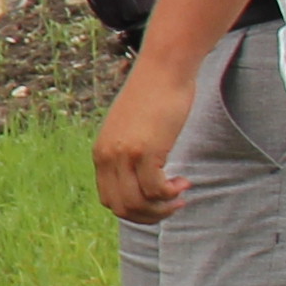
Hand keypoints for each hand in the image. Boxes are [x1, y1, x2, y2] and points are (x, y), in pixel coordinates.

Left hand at [94, 62, 195, 221]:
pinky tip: (184, 182)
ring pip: (139, 204)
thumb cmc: (154, 96)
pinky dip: (171, 193)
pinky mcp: (145, 151)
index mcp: (101, 153)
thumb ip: (130, 152)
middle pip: (122, 208)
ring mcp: (124, 155)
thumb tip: (142, 178)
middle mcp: (108, 157)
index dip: (134, 209)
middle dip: (150, 215)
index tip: (156, 199)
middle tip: (173, 204)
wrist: (164, 70)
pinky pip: (156, 190)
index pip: (109, 200)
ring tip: (181, 194)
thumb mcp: (132, 129)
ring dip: (163, 208)